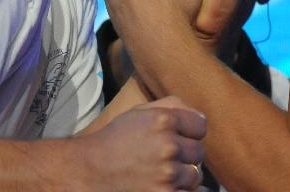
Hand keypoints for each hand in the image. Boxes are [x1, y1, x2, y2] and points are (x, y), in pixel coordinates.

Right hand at [80, 96, 205, 190]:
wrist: (89, 171)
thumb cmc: (115, 140)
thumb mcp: (139, 113)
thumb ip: (170, 107)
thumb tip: (200, 117)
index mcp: (163, 120)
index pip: (200, 126)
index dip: (190, 131)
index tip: (179, 137)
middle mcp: (168, 146)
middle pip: (199, 152)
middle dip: (185, 154)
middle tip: (166, 157)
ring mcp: (167, 175)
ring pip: (196, 175)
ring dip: (183, 176)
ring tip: (163, 173)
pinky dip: (182, 191)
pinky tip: (168, 185)